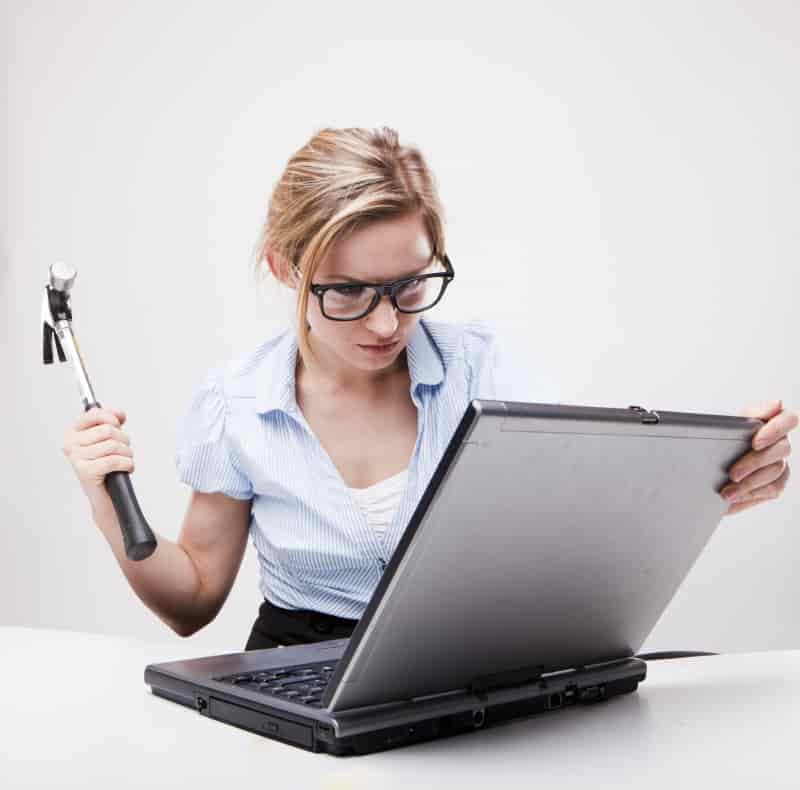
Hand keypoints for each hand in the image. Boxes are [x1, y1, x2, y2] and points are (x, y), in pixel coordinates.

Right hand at [62, 406, 133, 508]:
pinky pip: (114, 461)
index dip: (113, 417)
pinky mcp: (85, 472)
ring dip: (127, 453)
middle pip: (108, 430)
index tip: (119, 423)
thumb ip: (111, 422)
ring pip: (113, 445)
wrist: (106, 497)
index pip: (95, 413)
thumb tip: (120, 414)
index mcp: (73, 432)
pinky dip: (126, 464)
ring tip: (125, 460)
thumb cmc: (107, 467)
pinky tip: (126, 468)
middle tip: (123, 450)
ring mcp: (76, 458)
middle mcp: (70, 444)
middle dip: (124, 440)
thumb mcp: (108, 440)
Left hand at [720, 400, 796, 515]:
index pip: (789, 419)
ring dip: (750, 483)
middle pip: (781, 450)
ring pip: (776, 472)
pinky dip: (752, 494)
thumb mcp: (729, 423)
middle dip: (754, 463)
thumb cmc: (721, 438)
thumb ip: (752, 413)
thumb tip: (777, 403)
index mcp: (772, 422)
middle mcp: (781, 442)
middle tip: (732, 474)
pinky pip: (772, 489)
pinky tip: (735, 497)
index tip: (755, 442)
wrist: (706, 465)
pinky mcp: (777, 482)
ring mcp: (781, 462)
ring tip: (727, 492)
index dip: (776, 430)